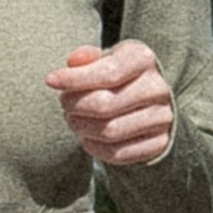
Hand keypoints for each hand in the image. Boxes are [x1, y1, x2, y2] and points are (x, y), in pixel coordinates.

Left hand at [47, 41, 174, 168]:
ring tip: (74, 119)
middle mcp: (158, 88)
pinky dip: (94, 147)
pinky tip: (87, 137)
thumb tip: (73, 61)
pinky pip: (118, 153)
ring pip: (109, 131)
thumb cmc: (118, 76)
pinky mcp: (160, 143)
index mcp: (143, 59)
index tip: (50, 80)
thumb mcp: (105, 59)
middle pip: (105, 104)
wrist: (151, 102)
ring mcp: (162, 118)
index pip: (107, 72)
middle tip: (64, 104)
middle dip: (74, 106)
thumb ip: (87, 59)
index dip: (74, 79)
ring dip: (81, 128)